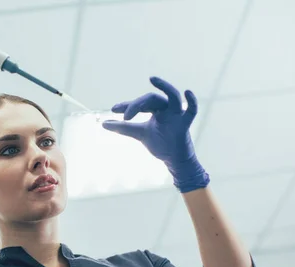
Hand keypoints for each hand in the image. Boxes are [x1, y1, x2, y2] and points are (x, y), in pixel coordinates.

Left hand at [101, 77, 209, 192]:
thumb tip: (103, 123)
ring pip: (172, 96)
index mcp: (156, 109)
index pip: (141, 102)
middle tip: (124, 116)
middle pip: (152, 99)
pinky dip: (192, 101)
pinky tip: (188, 92)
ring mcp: (177, 114)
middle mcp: (167, 108)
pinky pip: (192, 110)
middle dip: (136, 105)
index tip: (114, 110)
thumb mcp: (139, 134)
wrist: (172, 159)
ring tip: (152, 78)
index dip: (127, 105)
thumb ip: (122, 128)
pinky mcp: (184, 123)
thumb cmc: (159, 143)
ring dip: (164, 86)